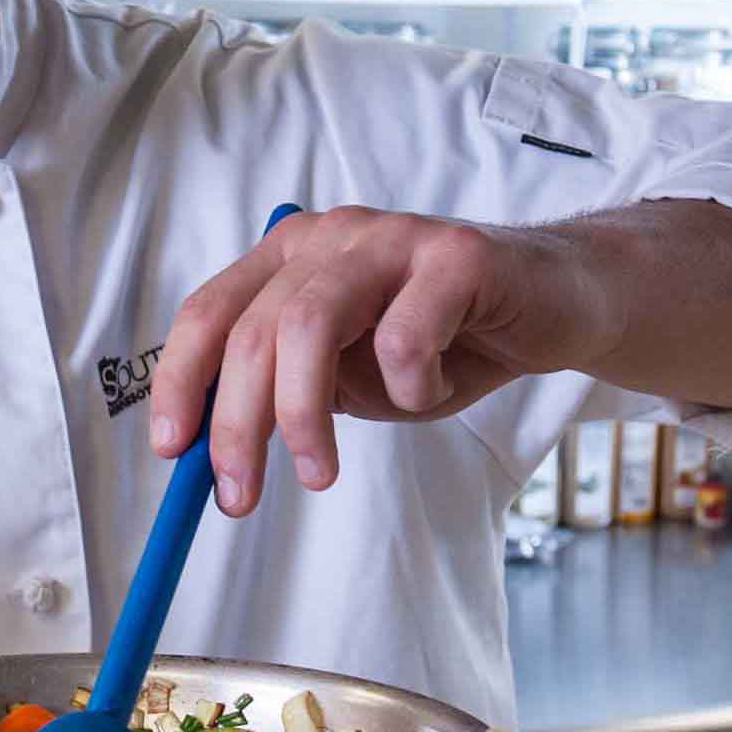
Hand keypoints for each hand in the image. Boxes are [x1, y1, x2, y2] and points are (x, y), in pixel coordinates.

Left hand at [147, 206, 622, 515]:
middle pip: (252, 329)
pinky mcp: (457, 256)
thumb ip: (287, 394)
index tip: (172, 451)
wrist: (559, 304)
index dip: (180, 381)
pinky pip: (405, 337)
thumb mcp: (351, 378)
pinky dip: (409, 388)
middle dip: (235, 424)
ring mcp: (392, 238)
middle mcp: (331, 236)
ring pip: (309, 324)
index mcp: (290, 256)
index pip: (209, 312)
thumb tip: (212, 451)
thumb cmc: (447, 342)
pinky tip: (436, 388)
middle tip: (239, 495)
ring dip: (302, 415)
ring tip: (320, 472)